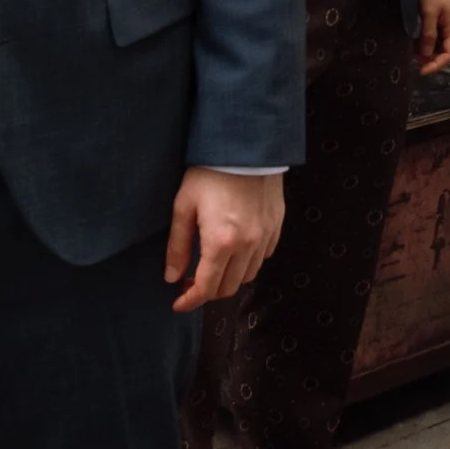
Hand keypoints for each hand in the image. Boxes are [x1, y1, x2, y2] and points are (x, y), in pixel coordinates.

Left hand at [164, 168, 283, 312]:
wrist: (247, 145)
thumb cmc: (210, 173)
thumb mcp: (184, 206)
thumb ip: (178, 246)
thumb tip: (172, 276)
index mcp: (221, 242)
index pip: (206, 288)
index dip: (190, 301)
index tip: (178, 303)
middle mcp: (247, 245)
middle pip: (228, 287)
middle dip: (207, 291)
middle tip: (190, 281)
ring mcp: (265, 236)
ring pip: (248, 275)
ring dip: (229, 278)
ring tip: (213, 266)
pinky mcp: (277, 225)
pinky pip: (264, 256)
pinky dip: (248, 262)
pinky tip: (236, 250)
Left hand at [417, 0, 449, 74]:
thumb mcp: (429, 13)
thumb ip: (428, 35)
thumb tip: (426, 55)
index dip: (437, 64)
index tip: (422, 70)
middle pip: (444, 51)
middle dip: (430, 59)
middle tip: (414, 62)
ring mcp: (445, 23)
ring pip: (437, 45)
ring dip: (426, 51)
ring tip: (411, 54)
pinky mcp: (438, 19)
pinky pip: (433, 36)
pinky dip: (424, 42)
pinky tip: (414, 43)